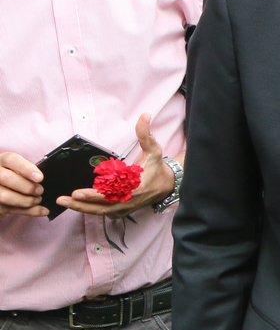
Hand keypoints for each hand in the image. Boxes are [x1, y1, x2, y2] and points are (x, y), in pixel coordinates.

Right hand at [0, 151, 46, 217]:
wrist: (2, 188)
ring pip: (4, 196)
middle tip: (40, 190)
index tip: (40, 178)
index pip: (11, 160)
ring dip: (25, 200)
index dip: (26, 169)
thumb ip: (28, 171)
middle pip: (6, 178)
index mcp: (2, 160)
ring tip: (38, 200)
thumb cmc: (15, 175)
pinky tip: (41, 211)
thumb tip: (43, 178)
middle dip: (26, 186)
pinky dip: (28, 211)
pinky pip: (9, 209)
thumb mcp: (19, 168)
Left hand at [57, 113, 174, 218]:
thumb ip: (146, 134)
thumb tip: (144, 116)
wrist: (167, 186)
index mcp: (136, 187)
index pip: (111, 193)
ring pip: (99, 211)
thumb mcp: (154, 150)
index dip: (93, 195)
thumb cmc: (157, 169)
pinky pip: (102, 212)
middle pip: (101, 206)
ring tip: (64, 202)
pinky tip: (76, 205)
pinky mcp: (121, 211)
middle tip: (63, 199)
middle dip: (81, 203)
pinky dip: (89, 210)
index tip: (78, 193)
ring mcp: (125, 208)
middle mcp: (129, 200)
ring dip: (81, 208)